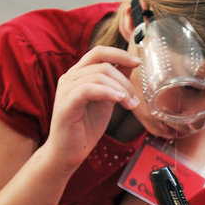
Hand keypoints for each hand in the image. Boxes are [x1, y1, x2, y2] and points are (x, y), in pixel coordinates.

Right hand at [44, 46, 140, 170]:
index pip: (99, 52)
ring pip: (98, 76)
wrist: (69, 152)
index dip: (120, 54)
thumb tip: (131, 65)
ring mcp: (66, 89)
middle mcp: (70, 77)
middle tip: (135, 100)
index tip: (138, 62)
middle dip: (124, 80)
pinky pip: (88, 89)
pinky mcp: (66, 104)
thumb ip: (115, 82)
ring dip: (120, 89)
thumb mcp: (107, 99)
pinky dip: (107, 92)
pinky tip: (119, 100)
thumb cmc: (86, 126)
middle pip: (102, 64)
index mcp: (79, 73)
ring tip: (130, 105)